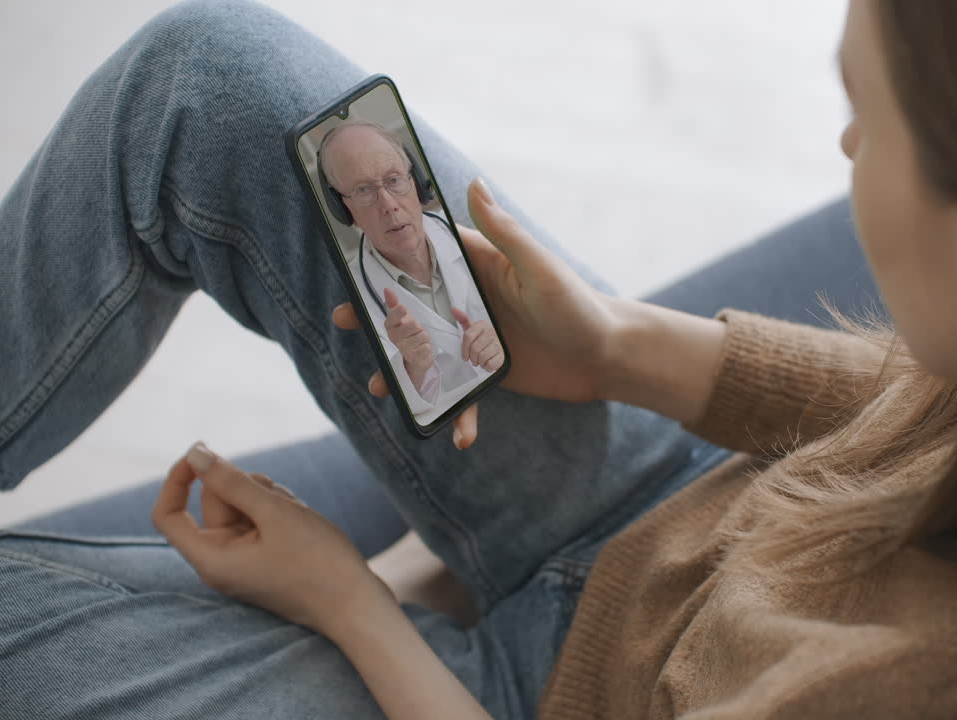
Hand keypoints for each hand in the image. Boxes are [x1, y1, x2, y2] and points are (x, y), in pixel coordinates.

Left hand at [152, 443, 392, 636]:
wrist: (357, 604)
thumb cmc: (317, 562)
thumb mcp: (275, 513)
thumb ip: (232, 481)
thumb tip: (195, 453)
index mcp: (211, 559)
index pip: (168, 514)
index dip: (178, 479)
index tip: (203, 452)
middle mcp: (221, 563)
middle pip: (213, 504)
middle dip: (243, 487)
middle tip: (278, 497)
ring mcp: (243, 561)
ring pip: (240, 508)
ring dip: (266, 498)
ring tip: (297, 515)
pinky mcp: (263, 558)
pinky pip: (258, 521)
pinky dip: (276, 511)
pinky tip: (302, 520)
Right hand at [332, 178, 618, 447]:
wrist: (611, 357)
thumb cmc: (579, 304)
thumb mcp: (539, 268)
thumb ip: (505, 231)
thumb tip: (475, 182)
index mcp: (480, 268)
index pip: (426, 255)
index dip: (388, 256)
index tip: (352, 260)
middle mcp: (472, 302)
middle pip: (414, 307)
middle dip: (378, 316)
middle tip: (345, 321)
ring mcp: (478, 341)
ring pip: (428, 354)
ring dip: (403, 372)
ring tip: (382, 387)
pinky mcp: (490, 374)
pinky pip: (463, 395)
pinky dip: (458, 415)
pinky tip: (459, 436)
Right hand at [382, 288, 433, 387]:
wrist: (414, 357)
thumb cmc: (407, 334)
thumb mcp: (401, 318)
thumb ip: (393, 303)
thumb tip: (387, 289)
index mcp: (391, 327)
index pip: (391, 319)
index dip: (397, 313)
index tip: (403, 308)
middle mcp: (395, 339)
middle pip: (412, 325)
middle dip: (418, 326)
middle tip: (415, 331)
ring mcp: (404, 350)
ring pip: (421, 334)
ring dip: (423, 336)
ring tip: (418, 340)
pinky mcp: (414, 358)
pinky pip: (426, 347)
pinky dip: (427, 346)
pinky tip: (421, 348)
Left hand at [452, 308, 503, 370]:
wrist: (500, 350)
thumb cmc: (483, 341)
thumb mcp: (473, 330)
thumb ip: (463, 320)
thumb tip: (453, 309)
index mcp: (483, 325)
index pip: (468, 336)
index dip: (464, 349)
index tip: (465, 355)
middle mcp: (492, 332)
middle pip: (474, 348)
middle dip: (472, 357)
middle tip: (474, 359)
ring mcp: (498, 343)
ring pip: (481, 357)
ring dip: (479, 362)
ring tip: (481, 360)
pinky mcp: (503, 355)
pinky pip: (489, 364)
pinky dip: (487, 366)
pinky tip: (488, 362)